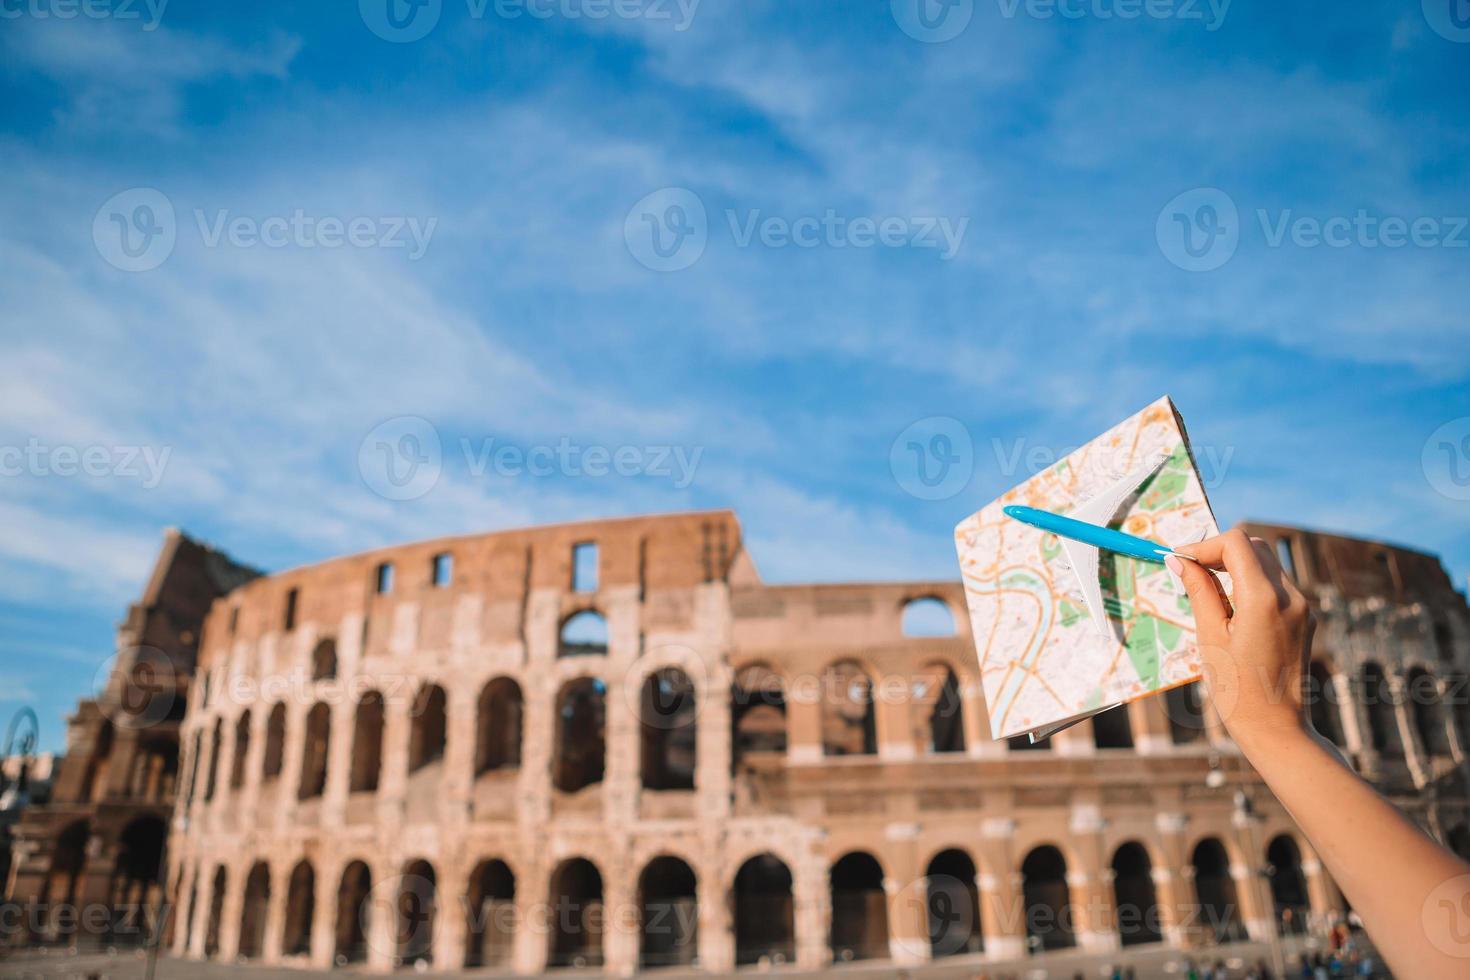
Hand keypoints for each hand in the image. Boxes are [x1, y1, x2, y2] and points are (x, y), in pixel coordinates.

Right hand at [1167, 528, 1315, 748]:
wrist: (1276, 727)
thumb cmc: (1236, 688)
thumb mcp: (1209, 636)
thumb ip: (1198, 591)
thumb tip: (1180, 560)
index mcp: (1263, 599)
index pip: (1236, 543)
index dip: (1204, 545)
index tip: (1179, 560)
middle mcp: (1290, 596)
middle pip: (1254, 547)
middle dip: (1220, 551)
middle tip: (1189, 570)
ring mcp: (1301, 607)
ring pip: (1266, 563)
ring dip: (1235, 565)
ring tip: (1206, 589)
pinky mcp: (1304, 618)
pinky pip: (1276, 585)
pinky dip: (1250, 582)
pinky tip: (1229, 606)